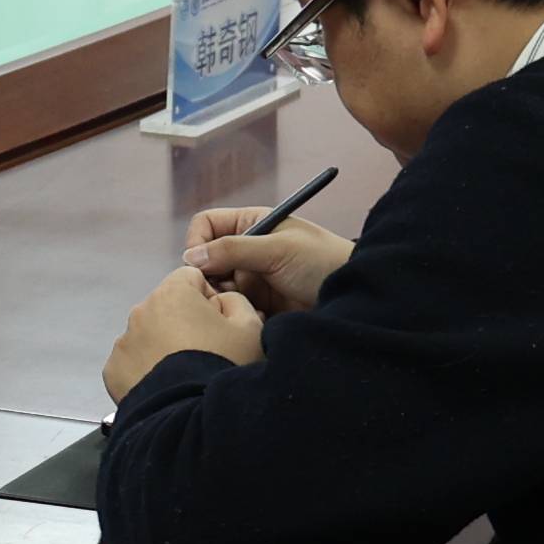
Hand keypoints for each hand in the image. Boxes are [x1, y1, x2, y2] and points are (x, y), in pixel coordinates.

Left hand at [103, 265, 263, 401]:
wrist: (192, 419)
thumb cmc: (224, 367)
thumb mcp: (251, 328)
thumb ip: (236, 301)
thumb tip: (219, 300)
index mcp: (172, 293)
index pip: (191, 279)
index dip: (210, 299)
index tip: (220, 326)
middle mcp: (141, 311)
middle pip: (167, 307)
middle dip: (184, 323)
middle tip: (205, 354)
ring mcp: (123, 341)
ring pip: (148, 335)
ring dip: (163, 346)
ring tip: (184, 375)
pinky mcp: (113, 370)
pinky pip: (132, 362)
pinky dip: (146, 370)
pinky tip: (165, 387)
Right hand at [181, 204, 354, 317]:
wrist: (353, 296)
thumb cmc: (322, 262)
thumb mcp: (277, 249)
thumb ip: (234, 250)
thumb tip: (190, 256)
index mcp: (252, 224)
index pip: (207, 225)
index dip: (199, 242)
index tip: (201, 266)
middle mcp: (247, 249)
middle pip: (206, 260)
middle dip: (207, 277)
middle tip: (219, 293)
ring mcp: (252, 278)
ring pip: (216, 288)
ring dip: (222, 298)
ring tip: (239, 307)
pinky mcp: (257, 304)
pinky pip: (232, 309)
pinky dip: (235, 314)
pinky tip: (251, 318)